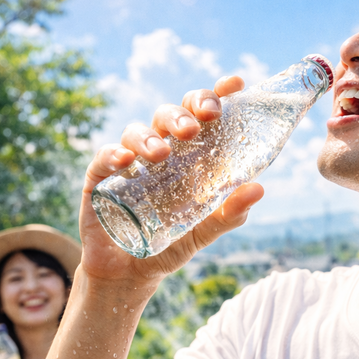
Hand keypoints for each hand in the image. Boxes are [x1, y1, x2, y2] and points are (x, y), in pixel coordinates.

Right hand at [80, 75, 263, 288]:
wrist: (131, 274)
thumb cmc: (171, 243)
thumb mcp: (206, 230)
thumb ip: (231, 213)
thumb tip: (258, 188)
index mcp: (189, 154)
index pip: (201, 113)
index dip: (216, 94)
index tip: (233, 84)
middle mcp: (161, 149)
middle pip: (170, 114)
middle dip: (184, 112)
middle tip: (196, 127)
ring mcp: (129, 161)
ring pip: (137, 131)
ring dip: (150, 137)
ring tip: (162, 154)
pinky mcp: (100, 178)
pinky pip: (104, 157)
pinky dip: (114, 154)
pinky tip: (126, 162)